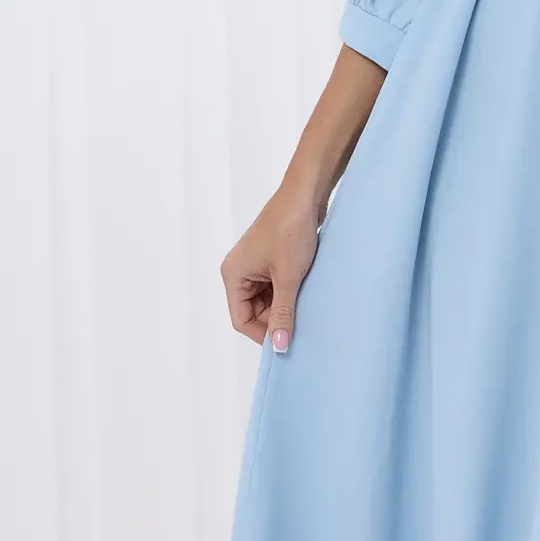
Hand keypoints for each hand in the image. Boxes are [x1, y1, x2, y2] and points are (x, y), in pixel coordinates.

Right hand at [221, 187, 320, 351]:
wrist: (306, 195)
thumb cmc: (291, 230)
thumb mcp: (288, 277)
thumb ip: (283, 313)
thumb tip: (279, 345)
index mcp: (233, 275)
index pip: (241, 320)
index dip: (263, 334)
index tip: (286, 344)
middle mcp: (239, 272)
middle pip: (254, 312)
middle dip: (276, 320)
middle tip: (302, 327)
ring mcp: (255, 266)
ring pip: (268, 301)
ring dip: (285, 306)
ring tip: (306, 307)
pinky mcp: (271, 260)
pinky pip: (276, 287)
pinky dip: (290, 294)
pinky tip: (306, 294)